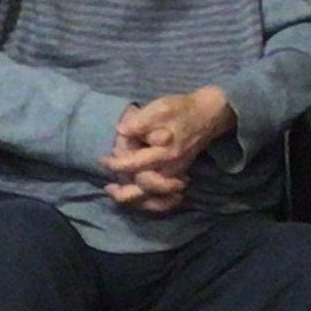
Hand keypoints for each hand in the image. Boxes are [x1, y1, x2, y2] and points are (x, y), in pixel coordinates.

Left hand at [101, 86, 233, 211]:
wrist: (208, 115)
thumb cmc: (182, 109)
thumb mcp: (161, 108)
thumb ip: (141, 121)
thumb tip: (121, 130)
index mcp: (164, 153)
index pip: (134, 165)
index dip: (116, 164)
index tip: (102, 160)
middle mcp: (170, 169)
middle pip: (144, 189)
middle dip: (123, 189)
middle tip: (108, 185)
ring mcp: (175, 174)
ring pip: (154, 197)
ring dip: (135, 199)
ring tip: (116, 192)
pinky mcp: (178, 175)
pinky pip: (164, 198)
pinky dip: (151, 202)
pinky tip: (138, 197)